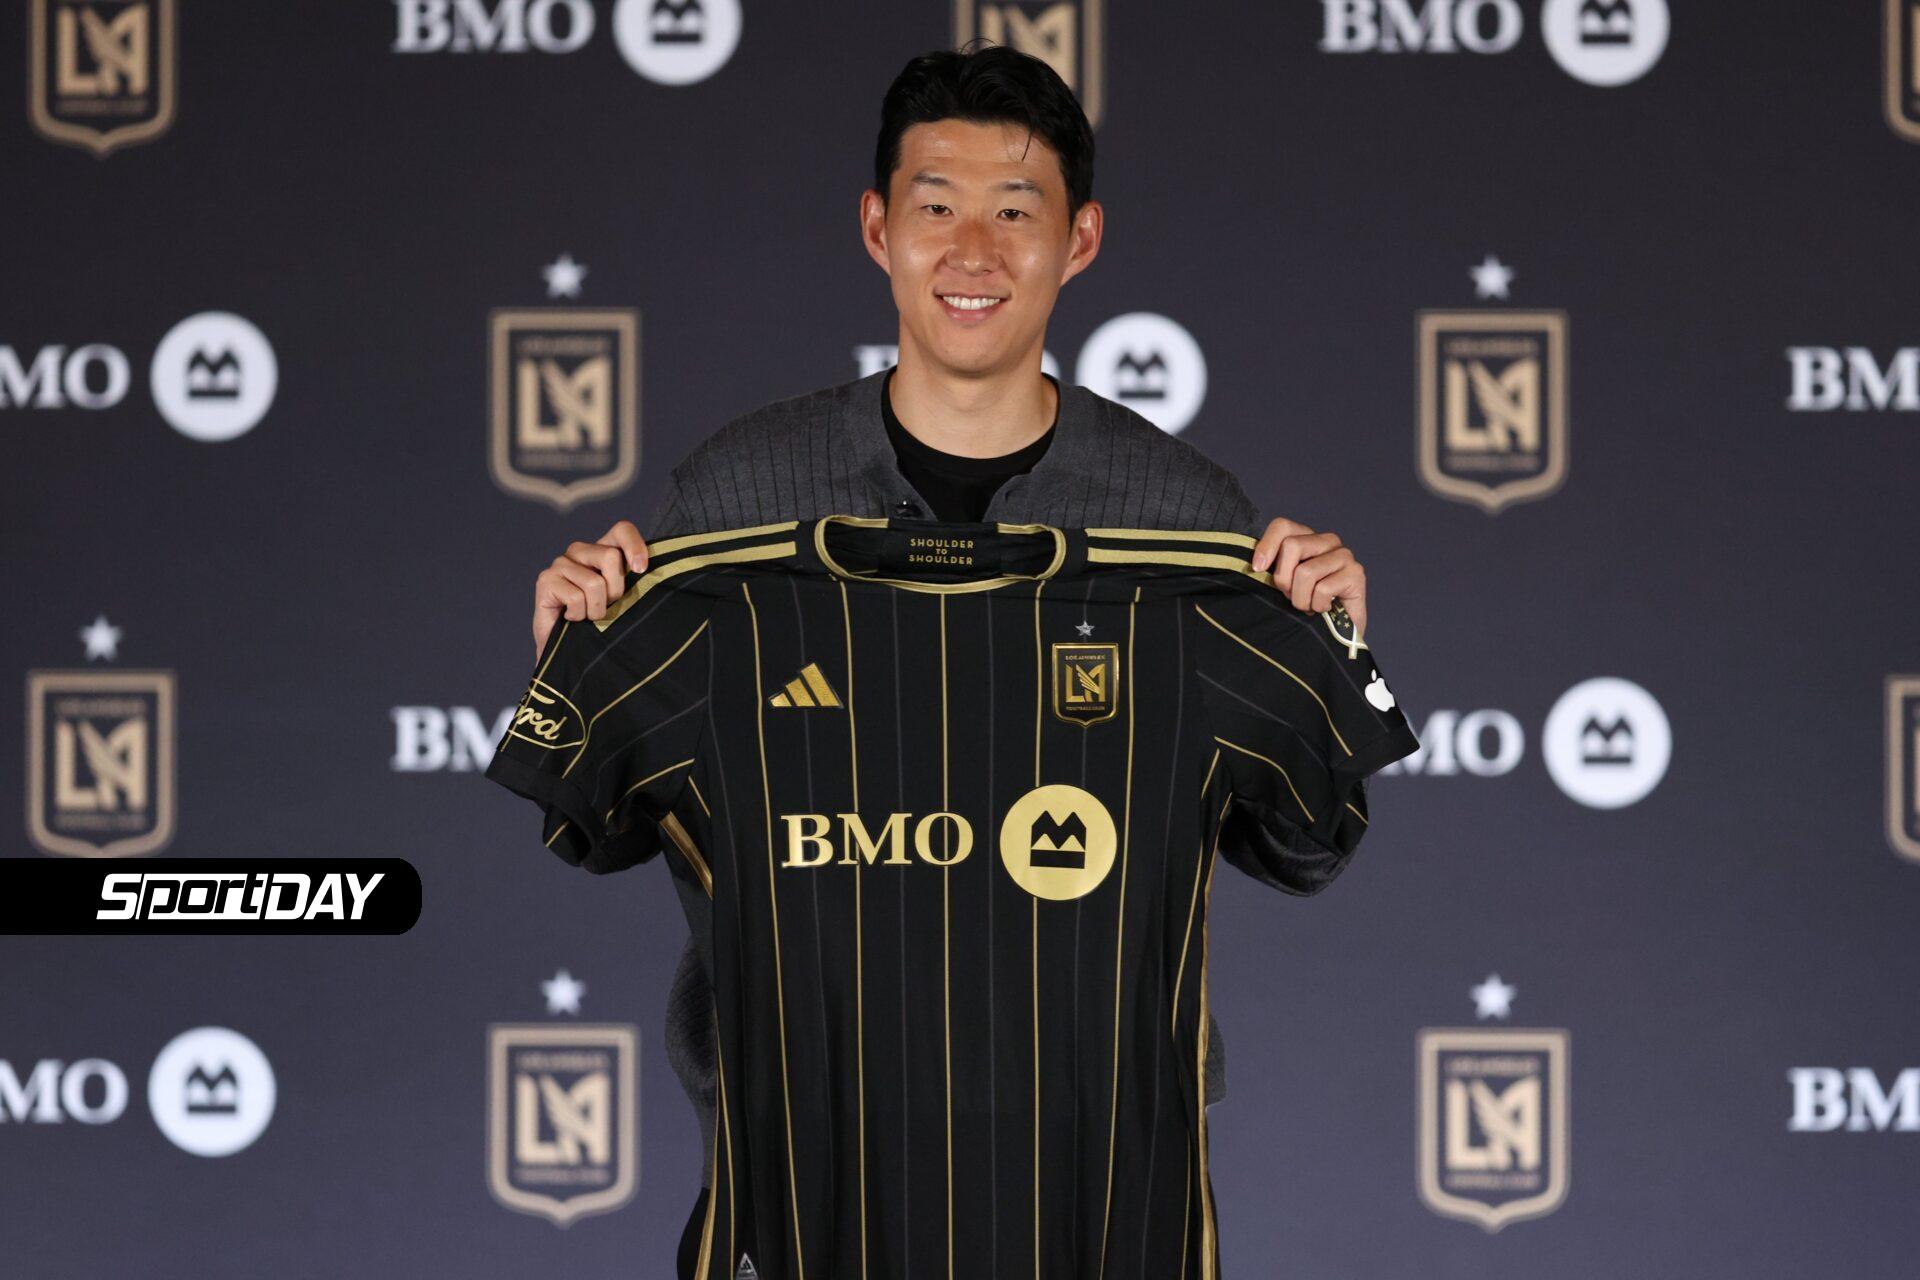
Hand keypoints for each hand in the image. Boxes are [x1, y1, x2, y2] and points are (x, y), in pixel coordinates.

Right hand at [533, 520, 650, 657]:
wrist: (568, 651)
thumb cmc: (599, 625)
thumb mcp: (623, 600)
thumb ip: (634, 581)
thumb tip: (645, 569)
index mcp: (601, 550)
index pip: (621, 530)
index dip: (634, 546)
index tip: (641, 570)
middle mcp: (580, 551)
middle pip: (610, 556)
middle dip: (615, 590)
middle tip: (606, 607)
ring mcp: (560, 564)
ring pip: (594, 582)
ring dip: (596, 609)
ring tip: (587, 617)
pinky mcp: (545, 580)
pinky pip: (575, 596)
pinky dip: (578, 615)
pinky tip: (571, 619)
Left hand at [1249, 517, 1367, 639]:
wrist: (1336, 633)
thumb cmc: (1305, 605)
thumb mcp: (1282, 584)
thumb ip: (1271, 568)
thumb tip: (1256, 565)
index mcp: (1307, 538)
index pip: (1282, 526)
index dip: (1266, 546)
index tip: (1257, 569)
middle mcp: (1327, 541)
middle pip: (1292, 545)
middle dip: (1284, 579)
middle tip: (1291, 596)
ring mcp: (1344, 555)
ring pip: (1306, 571)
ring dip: (1301, 599)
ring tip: (1308, 606)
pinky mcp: (1356, 574)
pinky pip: (1323, 589)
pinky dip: (1317, 606)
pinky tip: (1325, 609)